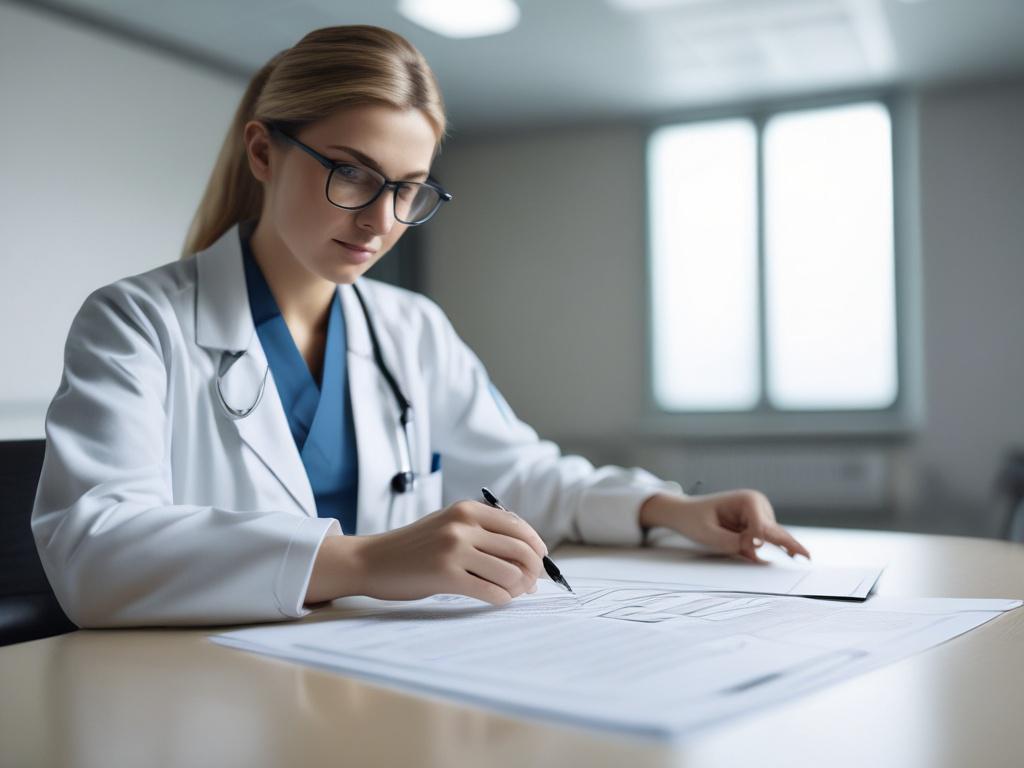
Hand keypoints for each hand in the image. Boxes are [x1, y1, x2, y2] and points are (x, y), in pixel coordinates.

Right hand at [349, 500, 547, 604]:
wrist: (372, 560)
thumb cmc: (414, 548)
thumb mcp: (449, 525)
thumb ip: (483, 533)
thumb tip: (527, 558)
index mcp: (468, 510)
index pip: (518, 527)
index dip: (536, 547)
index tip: (542, 562)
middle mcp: (463, 525)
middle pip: (520, 549)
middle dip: (534, 570)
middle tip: (532, 584)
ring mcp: (454, 549)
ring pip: (509, 572)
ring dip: (518, 588)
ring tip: (514, 594)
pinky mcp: (446, 575)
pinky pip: (490, 591)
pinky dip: (501, 599)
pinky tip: (498, 600)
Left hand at [638, 490, 810, 563]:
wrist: (685, 513)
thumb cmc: (694, 520)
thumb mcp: (708, 535)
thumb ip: (734, 543)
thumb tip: (758, 551)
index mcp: (748, 500)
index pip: (763, 528)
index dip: (760, 543)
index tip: (764, 551)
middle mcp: (759, 505)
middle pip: (775, 533)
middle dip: (786, 546)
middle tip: (809, 559)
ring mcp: (761, 514)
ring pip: (773, 540)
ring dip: (766, 550)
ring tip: (777, 555)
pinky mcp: (759, 525)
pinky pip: (768, 542)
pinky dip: (769, 551)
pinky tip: (795, 556)